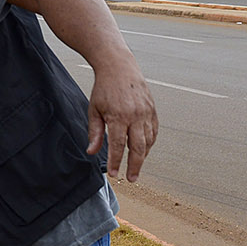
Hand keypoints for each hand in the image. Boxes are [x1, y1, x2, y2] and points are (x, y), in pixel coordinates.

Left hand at [85, 66, 158, 181]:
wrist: (119, 66)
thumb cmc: (104, 88)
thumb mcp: (94, 110)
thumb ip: (95, 132)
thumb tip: (92, 152)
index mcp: (118, 116)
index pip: (118, 146)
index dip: (117, 162)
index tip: (114, 174)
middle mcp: (135, 115)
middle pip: (138, 148)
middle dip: (135, 166)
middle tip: (131, 178)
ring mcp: (146, 112)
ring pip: (148, 141)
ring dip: (143, 156)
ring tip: (135, 165)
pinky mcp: (152, 109)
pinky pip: (154, 131)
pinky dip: (150, 143)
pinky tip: (144, 149)